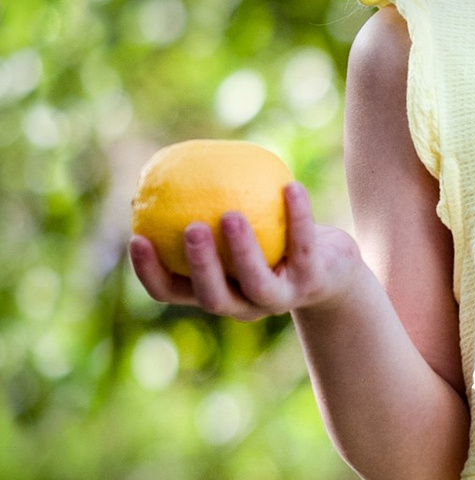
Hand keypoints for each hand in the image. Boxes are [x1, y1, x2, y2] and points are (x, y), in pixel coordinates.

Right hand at [127, 182, 362, 320]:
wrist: (332, 270)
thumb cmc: (268, 240)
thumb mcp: (234, 227)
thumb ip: (200, 208)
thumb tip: (153, 176)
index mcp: (214, 291)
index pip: (171, 292)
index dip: (151, 273)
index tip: (137, 238)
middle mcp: (243, 303)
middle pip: (212, 296)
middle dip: (200, 265)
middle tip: (192, 227)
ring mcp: (279, 299)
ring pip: (257, 282)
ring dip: (243, 250)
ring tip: (231, 214)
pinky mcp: (313, 283)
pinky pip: (303, 247)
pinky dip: (298, 217)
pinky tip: (291, 186)